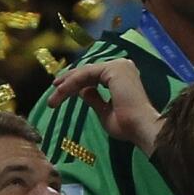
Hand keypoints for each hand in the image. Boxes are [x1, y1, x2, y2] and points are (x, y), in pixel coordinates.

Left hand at [48, 60, 162, 154]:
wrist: (141, 128)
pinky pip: (85, 74)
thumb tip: (83, 91)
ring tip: (53, 99)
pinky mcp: (113, 69)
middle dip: (68, 82)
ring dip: (66, 85)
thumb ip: (94, 99)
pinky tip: (60, 92)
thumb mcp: (105, 111)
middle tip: (53, 91)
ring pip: (84, 73)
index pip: (95, 75)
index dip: (76, 83)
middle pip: (88, 72)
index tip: (61, 92)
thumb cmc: (128, 126)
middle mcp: (123, 67)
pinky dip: (71, 83)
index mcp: (124, 76)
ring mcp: (119, 66)